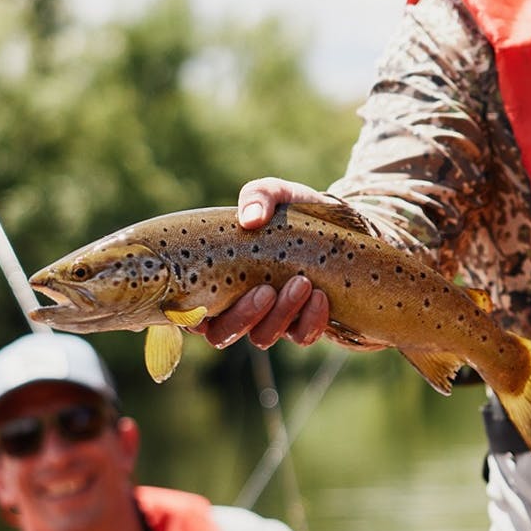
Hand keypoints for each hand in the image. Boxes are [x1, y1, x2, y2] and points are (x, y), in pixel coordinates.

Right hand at [191, 178, 333, 349]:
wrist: (342, 224)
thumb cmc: (294, 210)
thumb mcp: (276, 193)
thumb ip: (259, 195)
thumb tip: (250, 219)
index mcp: (217, 278)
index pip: (188, 311)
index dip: (189, 316)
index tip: (208, 302)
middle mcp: (238, 305)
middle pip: (221, 333)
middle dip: (243, 317)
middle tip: (266, 290)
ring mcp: (270, 319)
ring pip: (262, 337)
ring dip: (280, 315)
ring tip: (302, 283)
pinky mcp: (302, 325)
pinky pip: (301, 337)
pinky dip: (310, 321)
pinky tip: (320, 297)